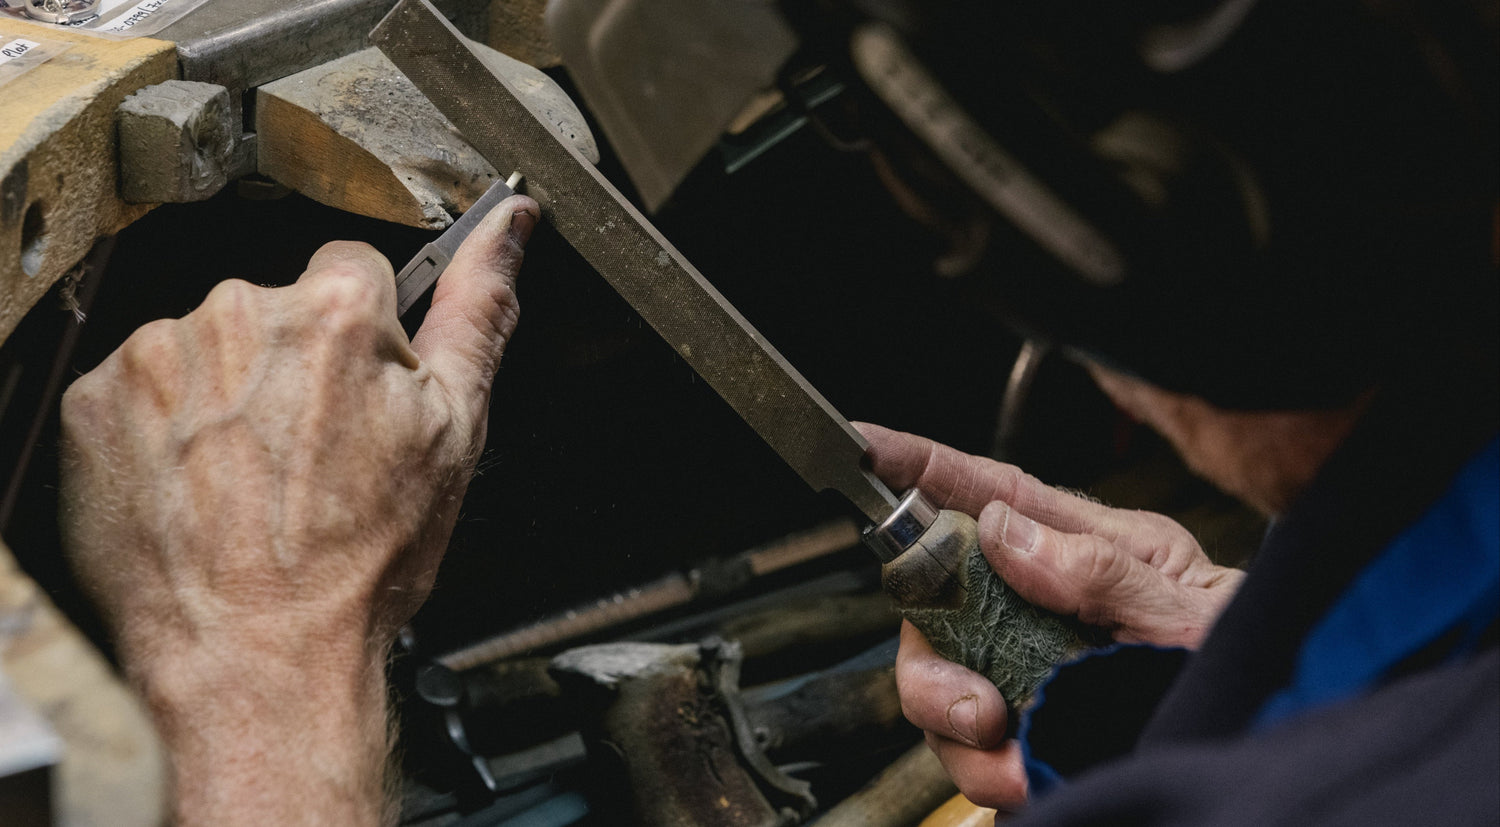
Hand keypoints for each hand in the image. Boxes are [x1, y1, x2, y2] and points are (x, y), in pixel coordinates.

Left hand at [59, 194, 537, 824]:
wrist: (256, 660)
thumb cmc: (361, 561)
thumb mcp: (455, 434)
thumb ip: (479, 311)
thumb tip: (511, 227)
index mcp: (334, 313)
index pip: (355, 273)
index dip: (366, 343)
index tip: (358, 401)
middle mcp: (236, 314)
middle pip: (276, 309)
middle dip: (294, 364)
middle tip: (309, 458)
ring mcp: (155, 358)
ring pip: (206, 347)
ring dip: (226, 393)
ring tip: (250, 482)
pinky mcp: (93, 404)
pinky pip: (139, 388)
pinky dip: (162, 428)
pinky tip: (196, 487)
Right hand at [857, 423, 1242, 811]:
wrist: (1286, 743)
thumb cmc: (1257, 664)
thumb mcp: (1196, 615)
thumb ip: (1105, 573)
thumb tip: (1005, 533)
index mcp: (1089, 550)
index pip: (992, 492)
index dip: (921, 467)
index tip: (863, 445)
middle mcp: (1046, 607)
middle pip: (938, 609)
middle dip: (931, 663)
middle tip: (977, 710)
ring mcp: (1036, 674)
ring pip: (943, 687)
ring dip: (961, 734)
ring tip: (1018, 762)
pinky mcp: (1034, 735)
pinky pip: (975, 755)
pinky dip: (990, 775)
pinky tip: (1031, 780)